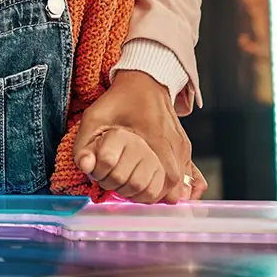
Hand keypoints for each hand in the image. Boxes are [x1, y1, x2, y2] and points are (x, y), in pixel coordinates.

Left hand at [74, 70, 194, 203]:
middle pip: (172, 187)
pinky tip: (164, 190)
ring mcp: (183, 146)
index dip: (144, 193)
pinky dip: (180, 188)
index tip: (126, 190)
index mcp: (155, 137)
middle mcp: (174, 144)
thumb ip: (85, 143)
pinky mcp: (185, 147)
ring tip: (141, 189)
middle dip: (149, 195)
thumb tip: (85, 167)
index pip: (162, 179)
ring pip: (183, 185)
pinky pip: (191, 177)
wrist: (145, 81)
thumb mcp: (95, 116)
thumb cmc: (120, 99)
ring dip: (162, 193)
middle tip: (130, 191)